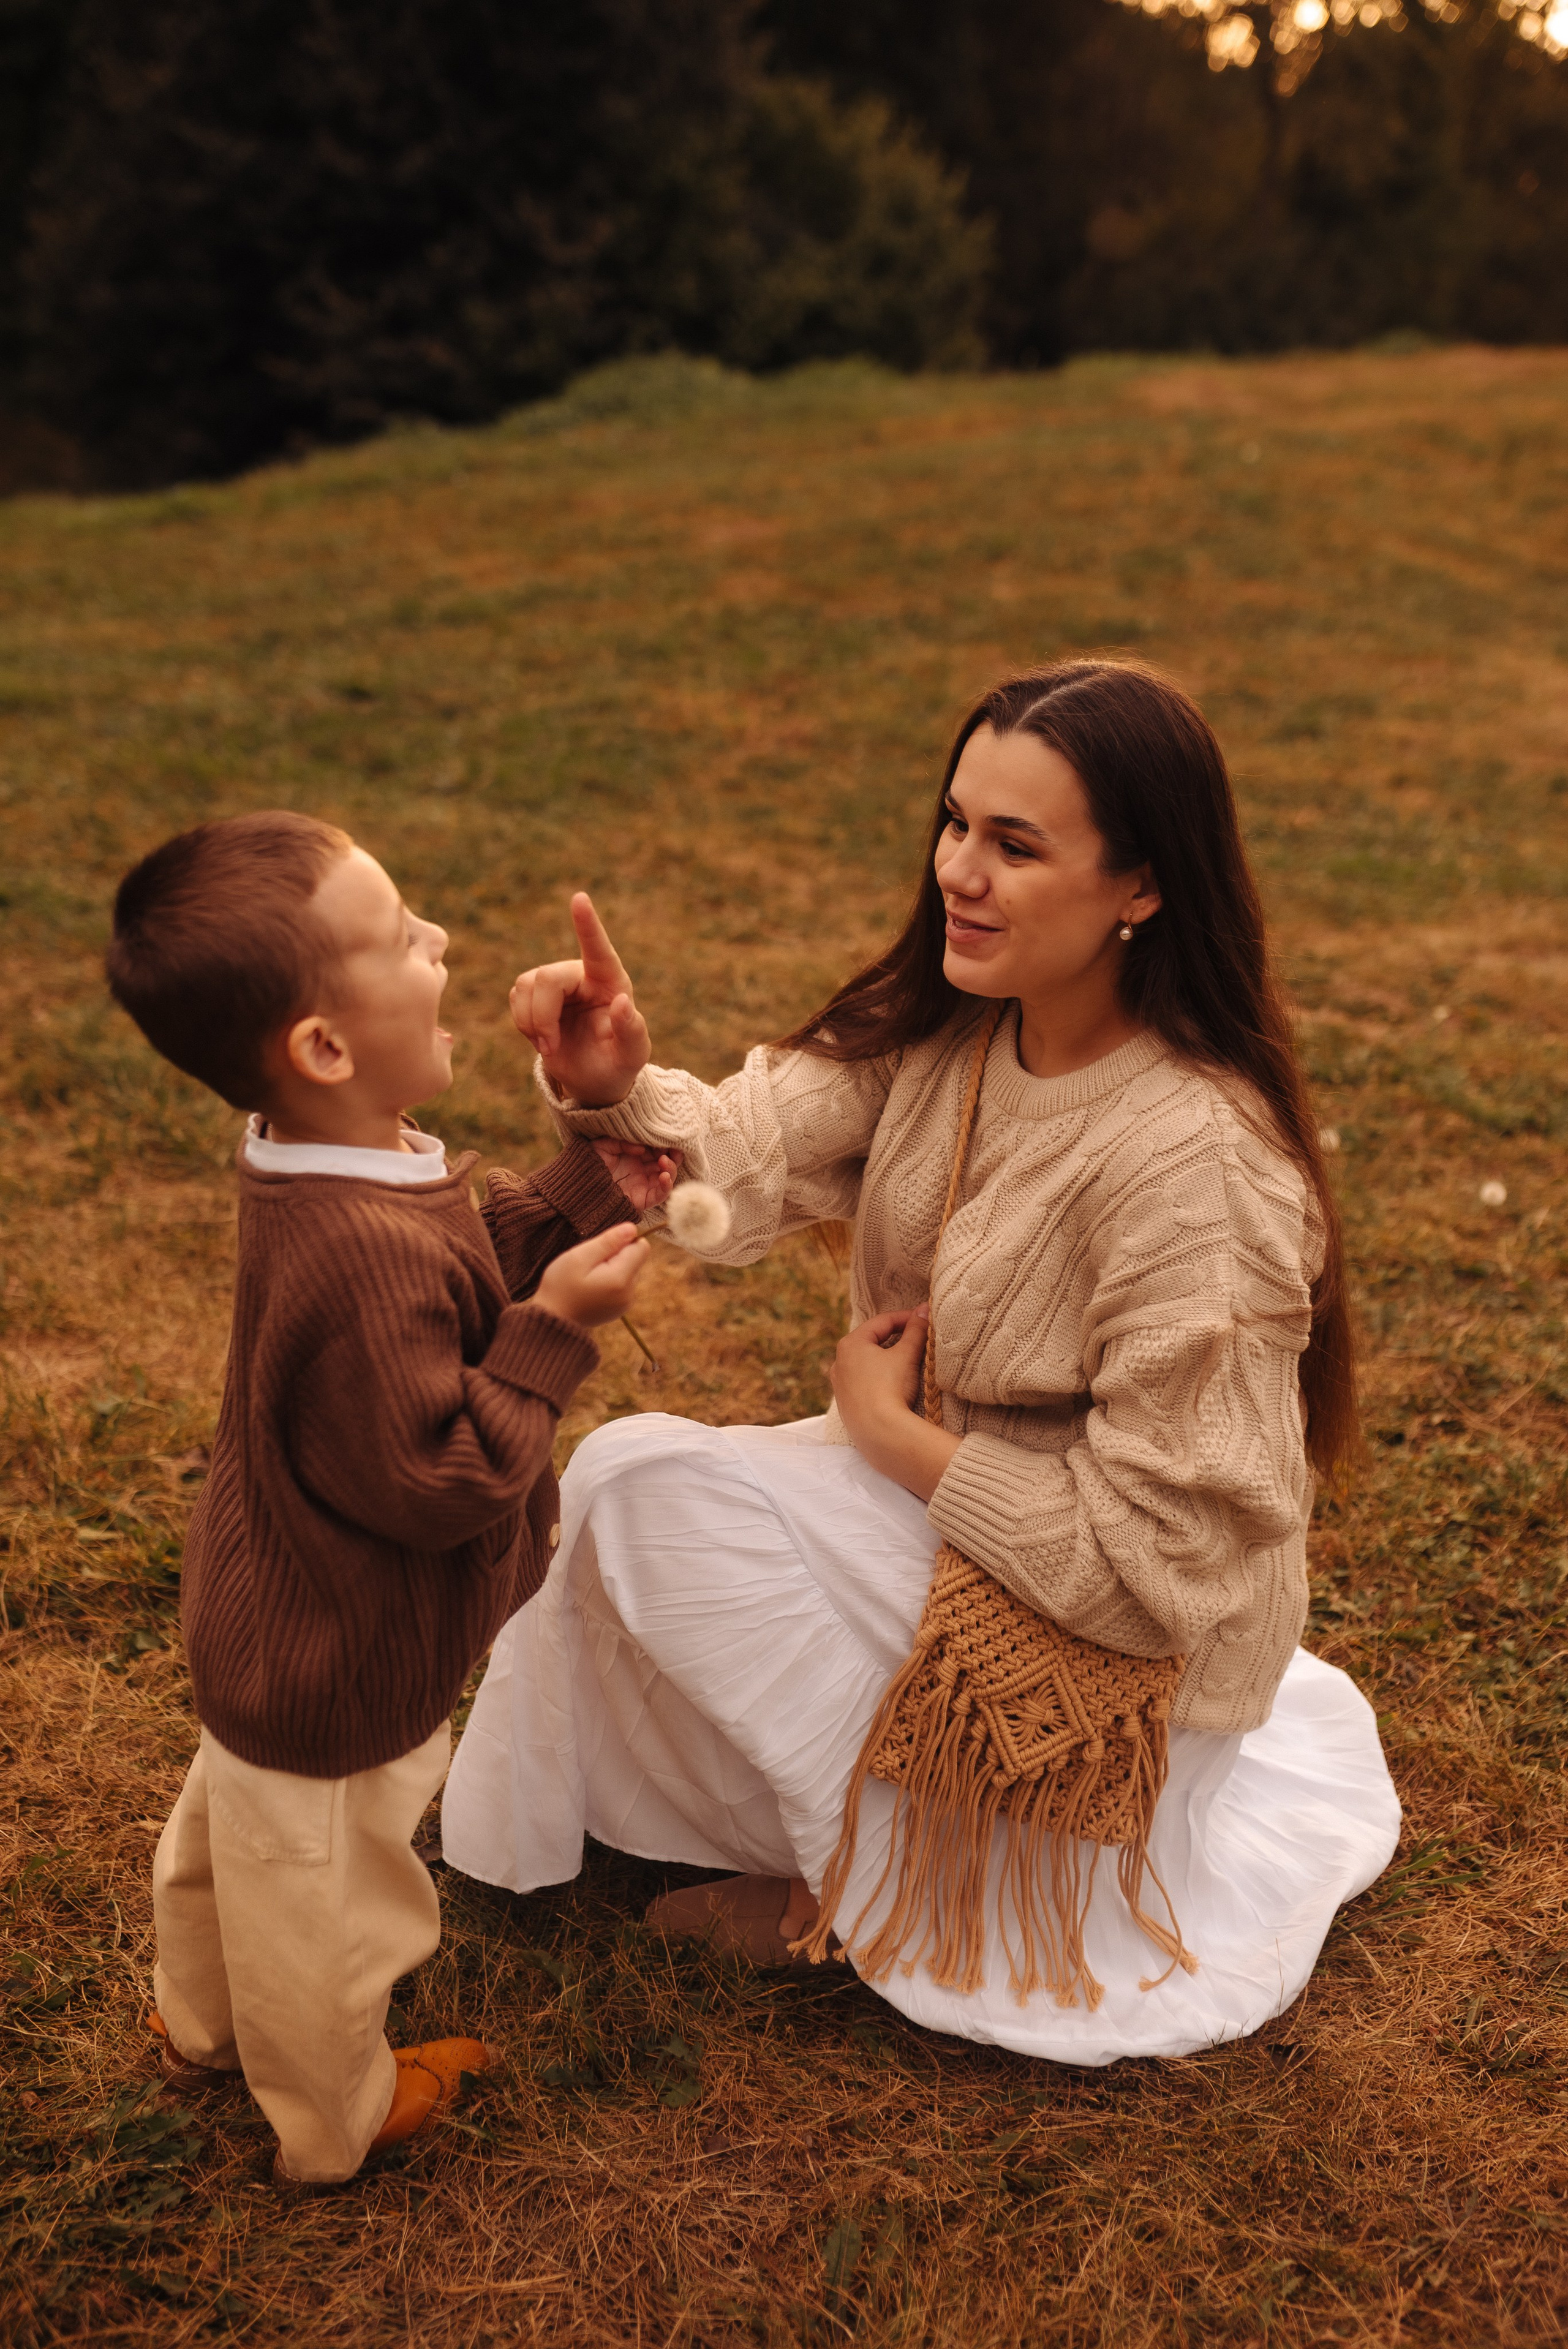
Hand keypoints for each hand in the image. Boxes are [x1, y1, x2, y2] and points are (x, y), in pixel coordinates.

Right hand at [510, 893, 650, 1107]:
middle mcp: (582, 974)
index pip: (598, 948)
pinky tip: (541, 1039)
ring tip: (549, 1046)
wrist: (592, 1078)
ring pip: (525, 985)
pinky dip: (522, 1023)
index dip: (587, 924)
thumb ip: (632, 1030)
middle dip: (542, 1016)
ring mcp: (556, 982)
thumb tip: (622, 1003)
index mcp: (611, 982)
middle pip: (547, 977)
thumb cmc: (617, 1062)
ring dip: (531, 1022)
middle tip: (550, 1047)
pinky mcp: (534, 993)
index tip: (580, 898)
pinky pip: (514, 996)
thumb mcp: (632, 1054)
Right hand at [534, 1224, 649, 1329]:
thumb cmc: (560, 1287)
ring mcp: (625, 1303)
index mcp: (621, 1279)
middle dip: (616, 1256)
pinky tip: (591, 1288)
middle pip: (635, 1260)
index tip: (601, 1249)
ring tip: (588, 1277)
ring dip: (612, 1268)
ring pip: (629, 1271)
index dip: (623, 1241)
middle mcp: (629, 1293)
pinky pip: (622, 1285)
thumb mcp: (579, 1257)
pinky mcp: (619, 1309)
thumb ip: (608, 1242)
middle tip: (589, 1265)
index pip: (642, 1247)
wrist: (551, 1321)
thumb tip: (632, 1228)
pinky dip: (610, 1281)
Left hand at [593, 1137, 680, 1212]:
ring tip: (664, 1160)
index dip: (663, 1142)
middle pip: (667, 1161)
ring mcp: (644, 1184)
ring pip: (668, 1176)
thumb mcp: (603, 1145)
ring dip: (671, 1167)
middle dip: (673, 1153)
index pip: (657, 1147)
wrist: (581, 1187)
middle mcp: (642, 1169)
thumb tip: (641, 1148)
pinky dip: (667, 1186)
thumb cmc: (590, 1164)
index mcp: (635, 1155)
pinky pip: (661, 1195)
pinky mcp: (644, 1198)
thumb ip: (622, 1142)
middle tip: (671, 1147)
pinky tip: (665, 1175)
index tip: (664, 1136)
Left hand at [828, 1306, 960, 1503]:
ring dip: (886, 1359)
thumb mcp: (907, 1355)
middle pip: (872, 1341)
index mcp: (850, 1343)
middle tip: (918, 1339)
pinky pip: (863, 1384)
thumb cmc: (891, 1388)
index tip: (924, 1319)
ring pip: (866, 1364)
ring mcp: (839, 1385)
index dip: (906, 1318)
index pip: (882, 1322)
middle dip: (896, 1338)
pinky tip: (893, 1386)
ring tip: (908, 1362)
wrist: (879, 1433)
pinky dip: (879, 1379)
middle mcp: (839, 1362)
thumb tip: (924, 1309)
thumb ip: (916, 1330)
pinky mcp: (845, 1406)